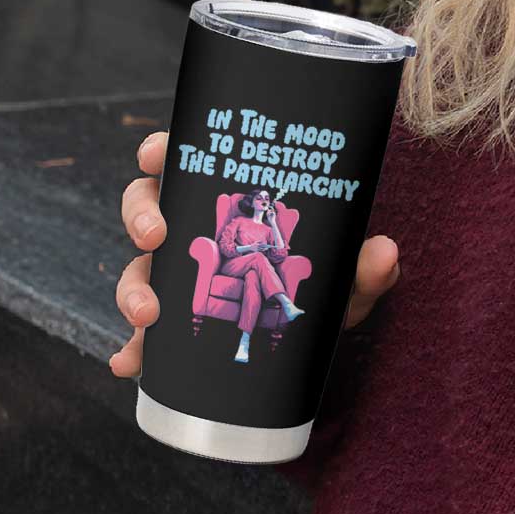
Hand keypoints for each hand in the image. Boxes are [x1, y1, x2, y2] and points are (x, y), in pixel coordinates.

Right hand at [109, 130, 398, 376]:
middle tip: (156, 236)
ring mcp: (182, 277)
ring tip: (147, 315)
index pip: (185, 161)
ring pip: (139, 267)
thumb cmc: (327, 286)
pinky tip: (130, 363)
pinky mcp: (177, 323)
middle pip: (147, 207)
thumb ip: (366, 266)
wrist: (318, 337)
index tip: (155, 154)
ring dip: (132, 287)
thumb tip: (384, 252)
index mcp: (231, 203)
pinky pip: (144, 334)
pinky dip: (132, 348)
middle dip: (141, 217)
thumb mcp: (348, 276)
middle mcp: (198, 231)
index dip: (160, 151)